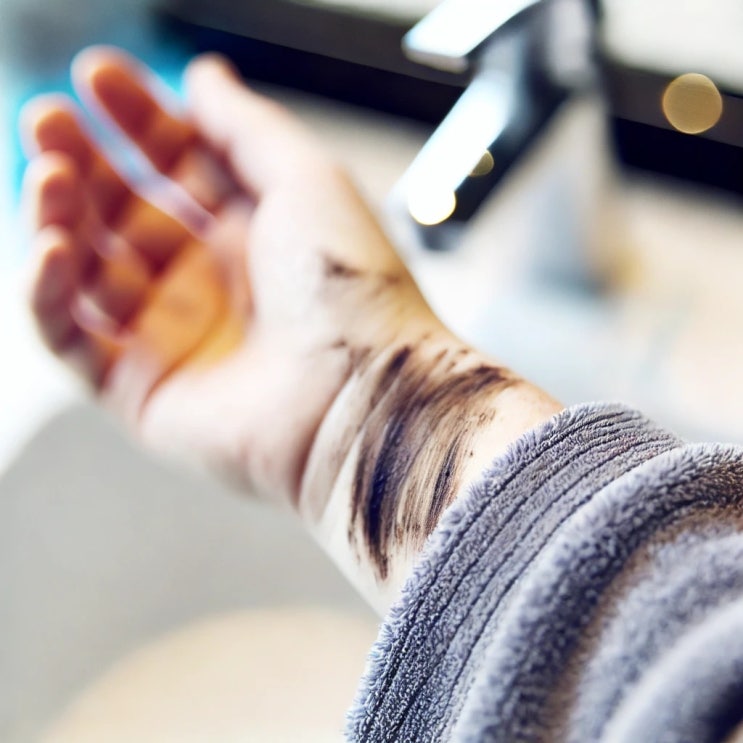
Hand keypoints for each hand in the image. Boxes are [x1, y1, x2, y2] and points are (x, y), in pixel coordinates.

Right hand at [22, 48, 560, 606]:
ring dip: (59, 219)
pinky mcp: (144, 390)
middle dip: (82, 162)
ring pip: (90, 271)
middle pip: (124, 213)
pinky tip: (52, 249)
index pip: (176, 165)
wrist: (365, 399)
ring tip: (50, 178)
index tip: (96, 77)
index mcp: (253, 232)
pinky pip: (74, 340)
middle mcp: (211, 282)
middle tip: (49, 121)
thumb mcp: (306, 181)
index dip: (135, 119)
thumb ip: (247, 127)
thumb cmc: (355, 293)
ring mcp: (176, 336)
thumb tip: (204, 75)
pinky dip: (48, 295)